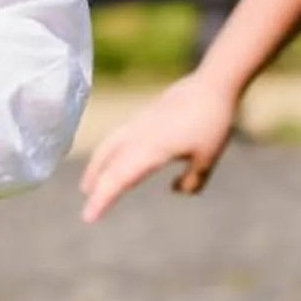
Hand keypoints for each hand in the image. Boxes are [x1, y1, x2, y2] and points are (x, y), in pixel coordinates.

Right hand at [78, 75, 241, 222]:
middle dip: (96, 189)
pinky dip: (107, 153)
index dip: (102, 199)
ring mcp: (138, 124)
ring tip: (88, 185)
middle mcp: (138, 136)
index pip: (119, 178)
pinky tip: (111, 160)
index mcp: (151, 149)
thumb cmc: (213, 121)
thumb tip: (176, 189)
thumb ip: (193, 180)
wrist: (212, 83)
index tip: (89, 217)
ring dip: (96, 168)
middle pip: (109, 166)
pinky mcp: (143, 116)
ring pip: (108, 148)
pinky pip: (116, 138)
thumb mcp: (208, 158)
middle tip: (87, 212)